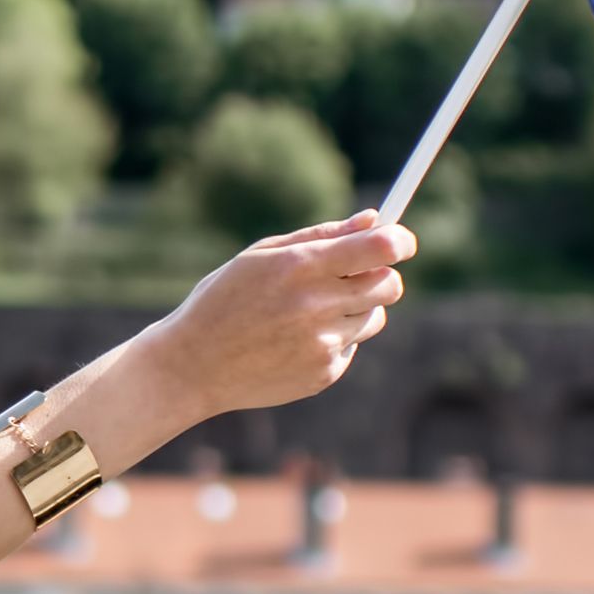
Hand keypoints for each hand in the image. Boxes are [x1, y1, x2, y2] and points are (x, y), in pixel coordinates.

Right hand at [153, 212, 413, 413]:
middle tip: (356, 276)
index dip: (400, 241)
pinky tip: (292, 342)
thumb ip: (320, 236)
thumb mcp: (260, 256)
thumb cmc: (224, 300)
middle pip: (389, 284)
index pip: (379, 248)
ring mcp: (323, 344)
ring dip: (355, 310)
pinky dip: (332, 340)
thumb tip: (372, 220)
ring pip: (374, 318)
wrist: (192, 366)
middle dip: (381, 275)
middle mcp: (316, 306)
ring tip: (308, 313)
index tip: (401, 241)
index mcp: (300, 267)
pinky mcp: (324, 373)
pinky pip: (350, 347)